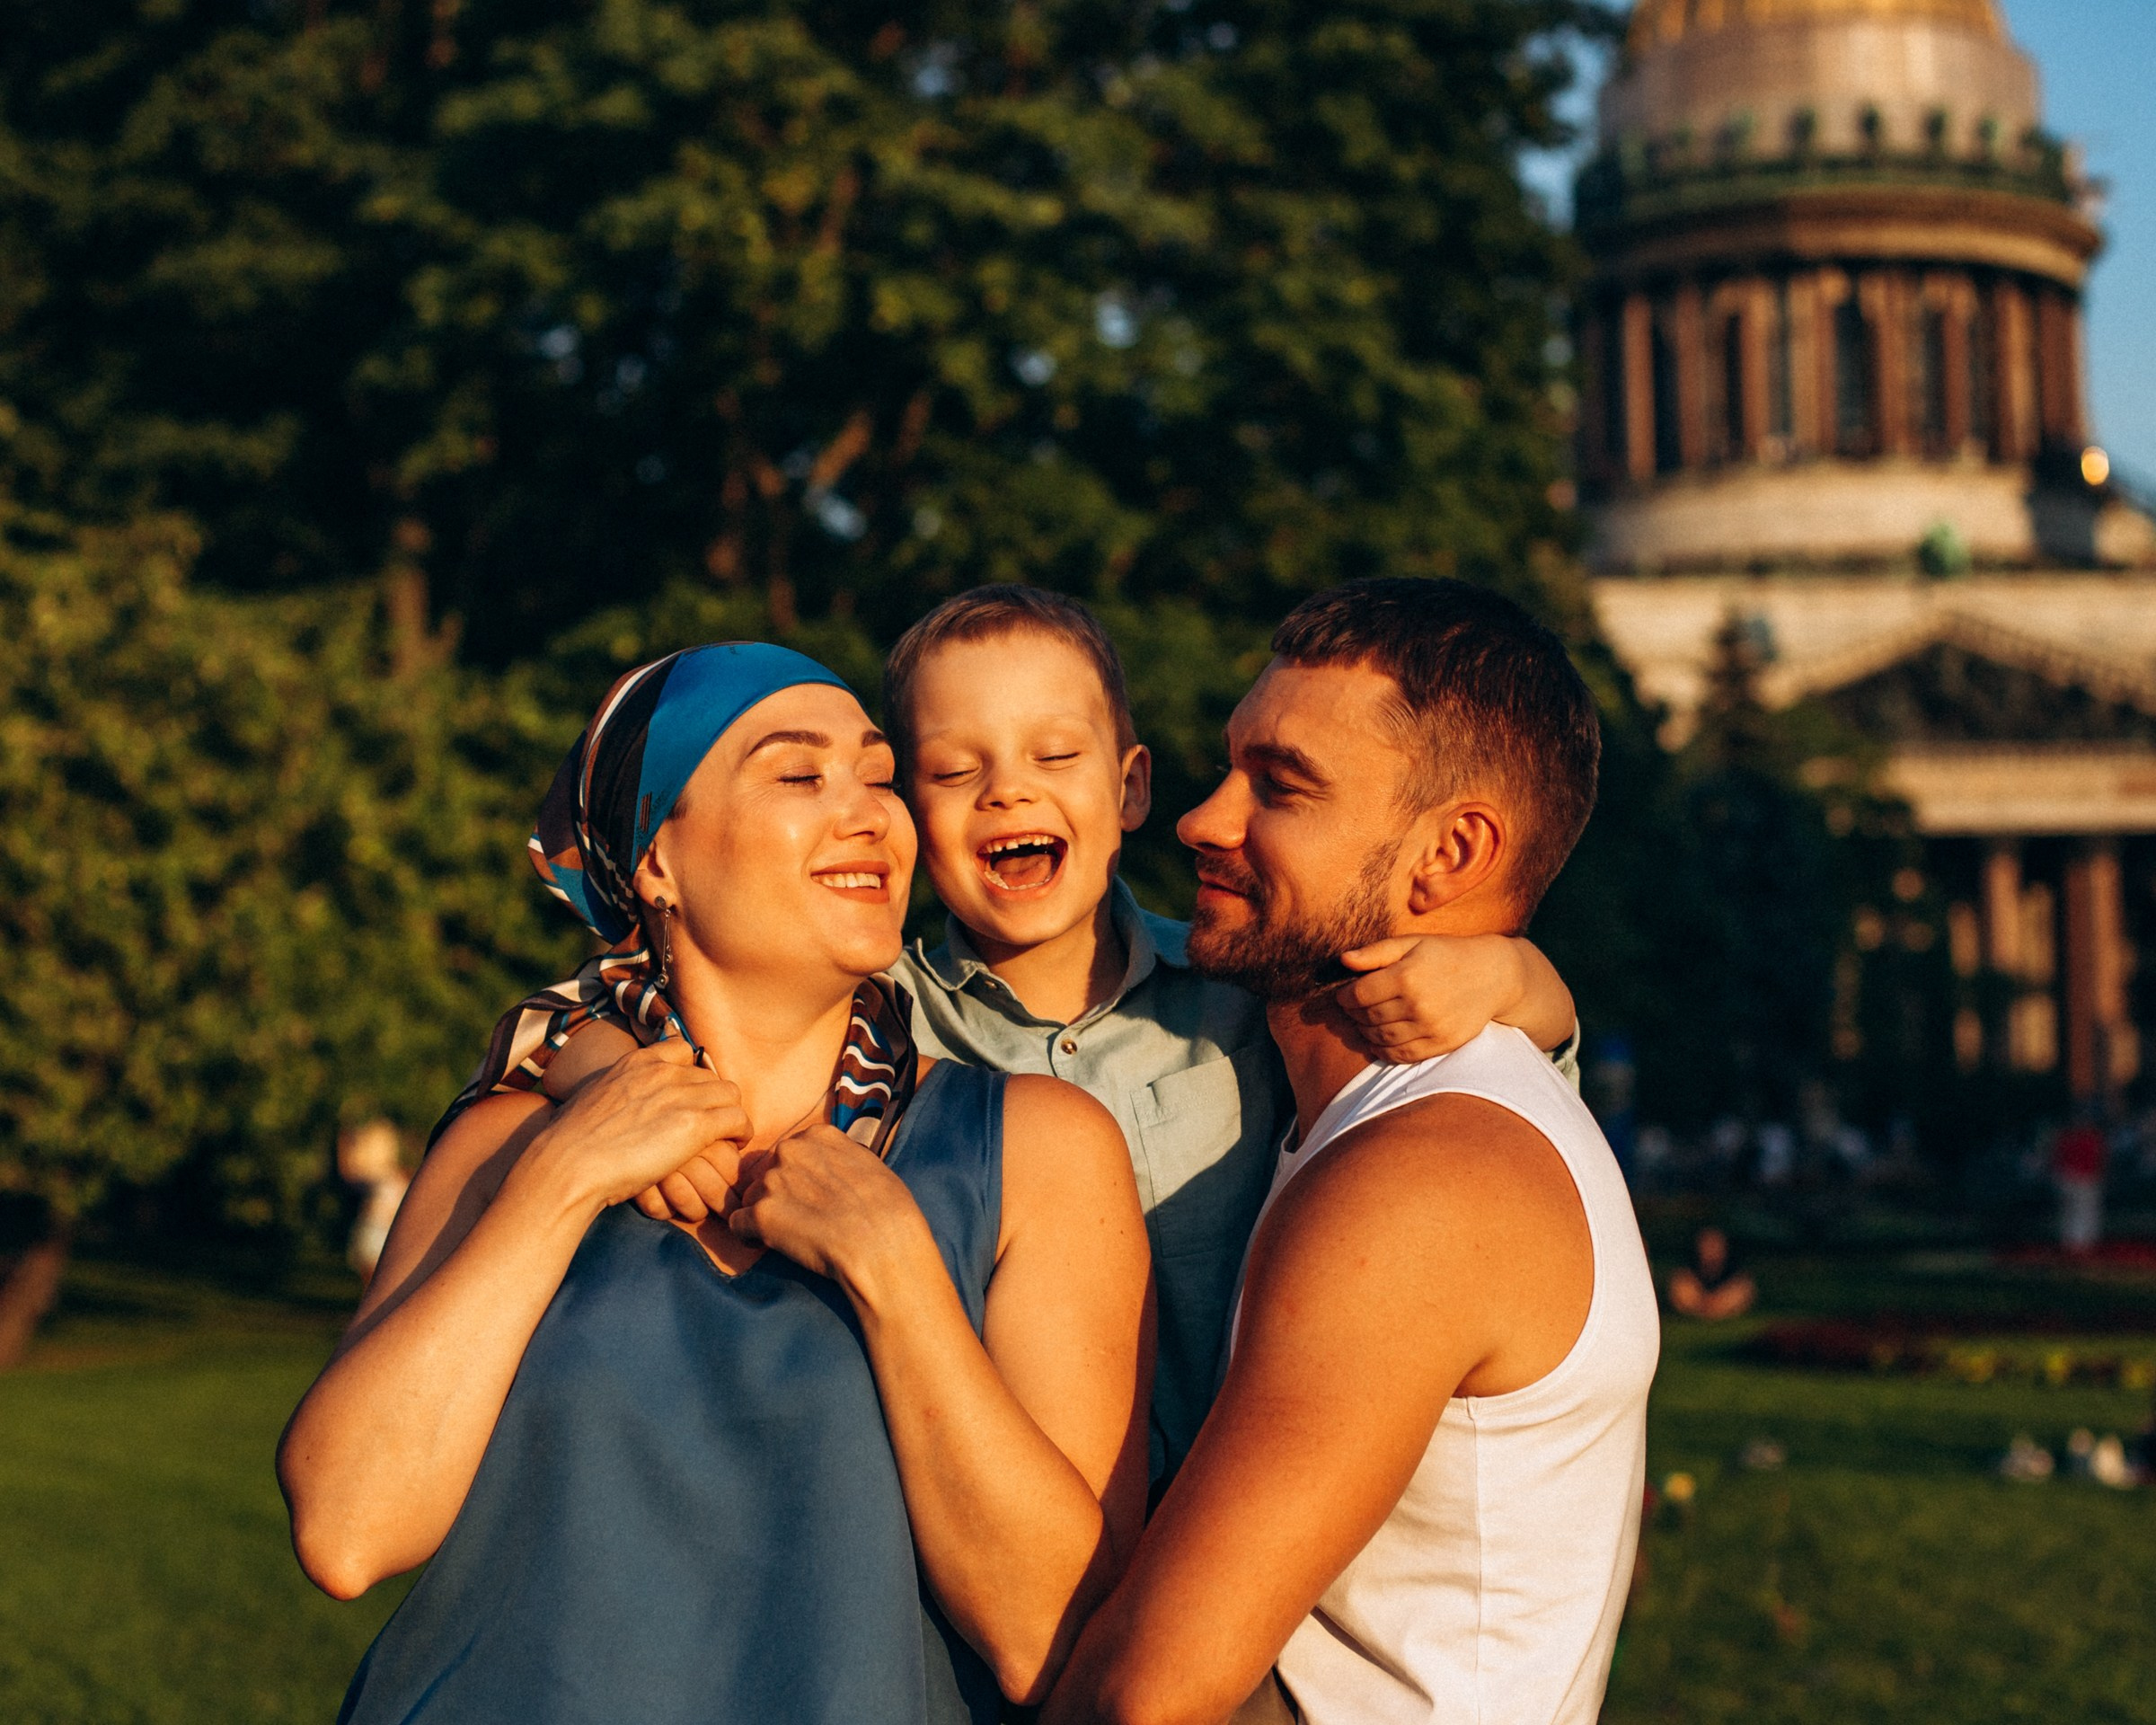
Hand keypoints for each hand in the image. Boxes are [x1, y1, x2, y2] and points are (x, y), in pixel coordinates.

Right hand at [520, 1039, 749, 1214]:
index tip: (691, 1094)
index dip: (691, 1073)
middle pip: (709, 1076)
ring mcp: (680, 1096)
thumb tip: (613, 1105)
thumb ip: (615, 1092)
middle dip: (713, 1099)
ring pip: (730, 1093)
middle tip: (712, 1122)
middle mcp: (662, 1073)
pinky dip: (741, 1131)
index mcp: (636, 1063)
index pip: (681, 1050)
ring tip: (727, 1134)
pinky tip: (734, 1144)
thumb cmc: (570, 1144)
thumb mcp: (591, 1098)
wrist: (567, 1165)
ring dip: (731, 1113)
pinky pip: (737, 1118)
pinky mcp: (695, 1124)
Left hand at [727, 1123, 934, 1300]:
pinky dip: (749, 1237)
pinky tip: (771, 1245)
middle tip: (801, 1219)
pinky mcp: (761, 1215)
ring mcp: (773, 1181)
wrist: (884, 1248)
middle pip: (767, 1173)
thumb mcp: (868, 1164)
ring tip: (793, 1236)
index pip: (790, 1153)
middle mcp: (790, 1151)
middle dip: (778, 1195)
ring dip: (765, 1216)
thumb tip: (827, 1167)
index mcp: (816, 1135)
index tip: (811, 1197)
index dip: (798, 1178)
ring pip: (752, 1198)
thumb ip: (837, 1157)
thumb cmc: (888, 1211)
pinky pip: (738, 1225)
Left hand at [1335, 934, 1529, 1064]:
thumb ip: (1376, 952)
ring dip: (1366, 1033)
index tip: (1343, 995)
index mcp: (1406, 975)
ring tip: (1365, 1023)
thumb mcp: (1412, 943)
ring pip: (1382, 1038)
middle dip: (1354, 1014)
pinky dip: (1384, 1052)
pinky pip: (1403, 1055)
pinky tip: (1379, 1042)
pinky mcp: (1442, 1044)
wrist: (1493, 975)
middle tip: (1353, 1010)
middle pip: (1368, 1017)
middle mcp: (1417, 1004)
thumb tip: (1343, 960)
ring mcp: (1430, 1027)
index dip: (1344, 997)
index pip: (1358, 995)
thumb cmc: (1447, 954)